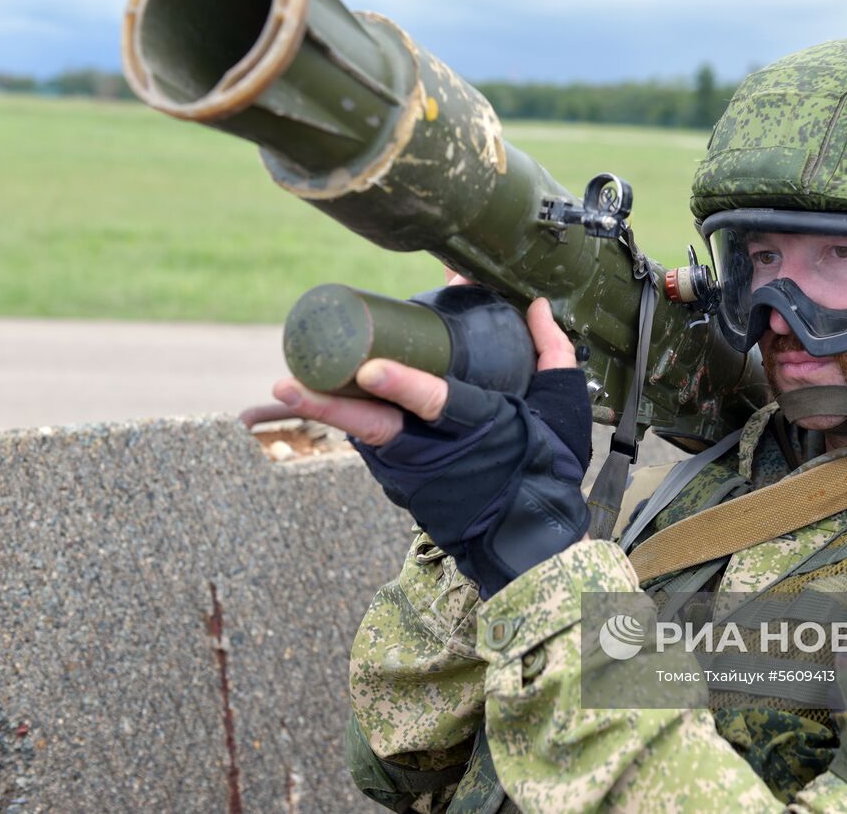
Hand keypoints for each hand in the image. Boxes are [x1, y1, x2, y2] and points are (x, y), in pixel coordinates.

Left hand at [242, 296, 590, 598]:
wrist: (533, 541)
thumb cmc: (549, 471)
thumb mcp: (562, 410)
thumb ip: (550, 352)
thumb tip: (534, 305)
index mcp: (482, 427)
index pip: (435, 403)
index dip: (402, 385)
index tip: (369, 368)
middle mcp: (440, 452)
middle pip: (375, 425)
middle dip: (328, 407)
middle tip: (284, 387)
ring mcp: (417, 476)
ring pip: (366, 438)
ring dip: (328, 413)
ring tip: (288, 390)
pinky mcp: (406, 490)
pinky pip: (376, 450)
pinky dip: (354, 424)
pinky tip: (326, 402)